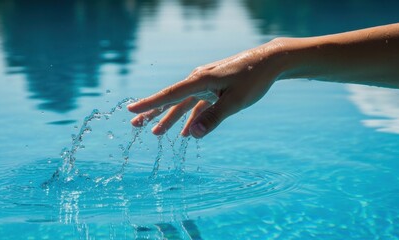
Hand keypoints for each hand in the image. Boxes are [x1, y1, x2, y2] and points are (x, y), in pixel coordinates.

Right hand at [127, 40, 283, 137]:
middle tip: (134, 124)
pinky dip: (190, 119)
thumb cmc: (253, 79)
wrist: (269, 61)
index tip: (129, 110)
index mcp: (200, 80)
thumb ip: (213, 118)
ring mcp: (206, 84)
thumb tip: (191, 136)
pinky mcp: (214, 88)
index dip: (149, 104)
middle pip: (171, 99)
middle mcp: (198, 80)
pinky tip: (185, 132)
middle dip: (152, 112)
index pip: (169, 95)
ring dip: (169, 118)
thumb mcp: (235, 101)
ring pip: (182, 104)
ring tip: (154, 133)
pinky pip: (197, 106)